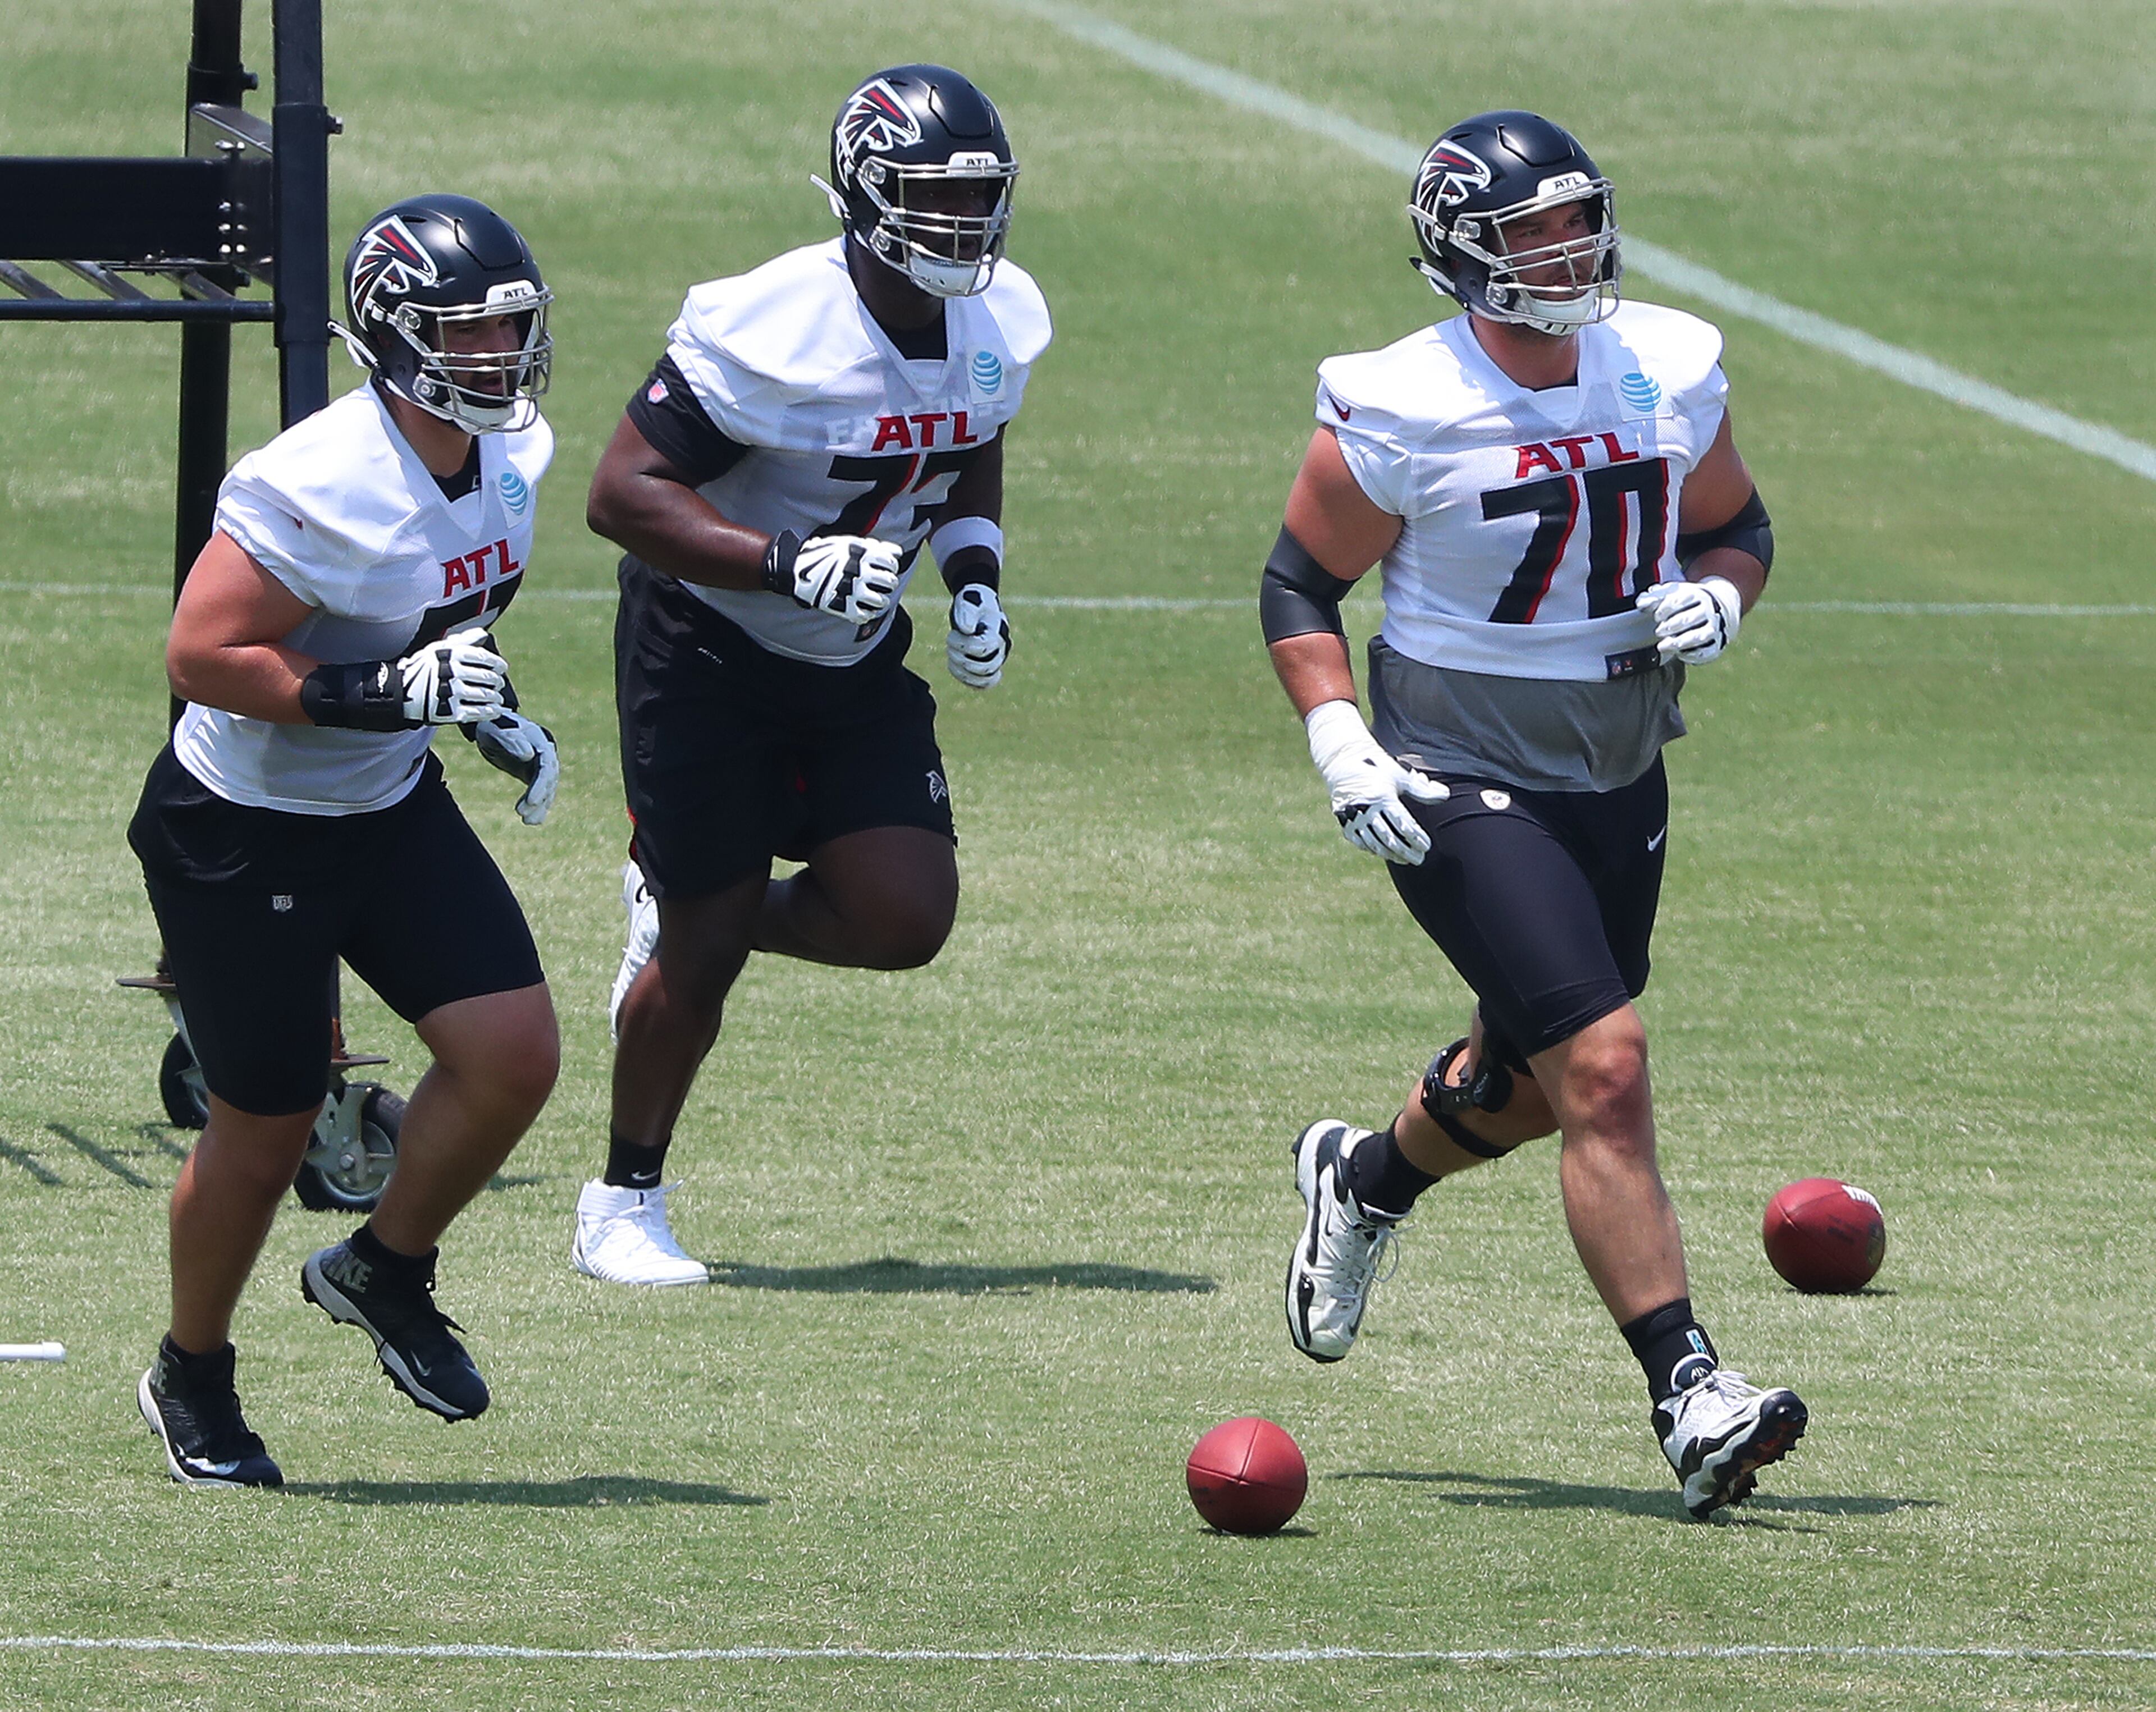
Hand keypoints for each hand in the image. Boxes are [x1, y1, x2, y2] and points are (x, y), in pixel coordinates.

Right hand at [399, 626, 507, 723]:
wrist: (401, 693)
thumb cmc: (423, 669)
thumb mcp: (438, 649)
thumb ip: (462, 640)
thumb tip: (483, 633)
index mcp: (450, 655)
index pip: (482, 657)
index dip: (497, 663)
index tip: (502, 667)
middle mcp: (451, 672)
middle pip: (486, 677)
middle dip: (497, 681)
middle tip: (499, 683)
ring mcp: (451, 693)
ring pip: (484, 695)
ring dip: (495, 697)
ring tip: (497, 697)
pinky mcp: (450, 711)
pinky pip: (477, 712)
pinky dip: (490, 711)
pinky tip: (495, 710)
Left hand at [469, 710, 558, 824]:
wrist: (488, 725)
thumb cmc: (491, 723)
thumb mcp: (497, 729)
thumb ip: (512, 740)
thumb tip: (529, 754)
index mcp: (539, 740)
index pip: (546, 765)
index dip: (541, 784)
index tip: (532, 801)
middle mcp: (544, 753)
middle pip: (548, 780)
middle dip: (539, 799)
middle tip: (524, 815)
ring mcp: (539, 764)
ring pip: (545, 788)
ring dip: (539, 806)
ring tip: (528, 822)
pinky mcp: (532, 773)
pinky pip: (538, 791)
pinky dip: (535, 805)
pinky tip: (529, 819)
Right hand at [763, 530, 901, 626]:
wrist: (796, 569)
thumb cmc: (823, 554)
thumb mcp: (848, 543)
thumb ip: (873, 547)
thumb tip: (897, 552)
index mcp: (861, 555)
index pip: (890, 562)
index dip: (892, 566)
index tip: (887, 568)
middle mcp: (860, 572)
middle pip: (889, 582)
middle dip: (889, 583)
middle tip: (884, 584)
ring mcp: (852, 590)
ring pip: (881, 601)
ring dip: (882, 601)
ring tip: (878, 599)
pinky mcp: (843, 606)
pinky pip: (865, 615)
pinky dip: (868, 614)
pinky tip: (866, 610)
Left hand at [946, 584, 1010, 689]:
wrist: (975, 607)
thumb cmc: (972, 602)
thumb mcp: (968, 602)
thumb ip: (967, 612)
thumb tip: (966, 629)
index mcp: (998, 632)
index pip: (984, 648)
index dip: (964, 645)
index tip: (953, 633)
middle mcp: (1001, 649)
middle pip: (987, 667)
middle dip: (962, 659)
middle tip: (950, 645)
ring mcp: (996, 660)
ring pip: (985, 679)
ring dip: (962, 672)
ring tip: (951, 655)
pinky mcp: (987, 668)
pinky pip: (981, 684)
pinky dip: (966, 679)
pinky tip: (953, 665)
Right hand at [1303, 699, 1450, 864]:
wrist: (1342, 763)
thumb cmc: (1377, 768)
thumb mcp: (1400, 776)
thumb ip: (1422, 789)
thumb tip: (1445, 795)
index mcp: (1382, 798)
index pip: (1403, 824)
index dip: (1416, 838)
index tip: (1427, 846)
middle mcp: (1367, 810)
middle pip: (1390, 838)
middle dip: (1406, 851)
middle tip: (1420, 859)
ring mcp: (1353, 818)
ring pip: (1375, 843)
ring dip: (1391, 854)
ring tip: (1405, 860)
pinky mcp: (1344, 822)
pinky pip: (1360, 841)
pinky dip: (1373, 849)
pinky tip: (1384, 853)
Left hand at [1636, 576, 1741, 664]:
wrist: (1715, 609)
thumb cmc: (1686, 602)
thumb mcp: (1672, 594)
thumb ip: (1653, 598)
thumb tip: (1640, 604)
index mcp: (1697, 595)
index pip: (1678, 601)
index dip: (1664, 610)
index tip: (1656, 616)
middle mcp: (1709, 610)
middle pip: (1687, 619)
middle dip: (1670, 627)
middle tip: (1658, 631)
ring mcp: (1715, 627)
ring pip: (1699, 636)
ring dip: (1678, 642)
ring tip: (1662, 646)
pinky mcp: (1717, 644)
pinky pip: (1707, 652)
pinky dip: (1691, 655)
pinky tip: (1678, 654)